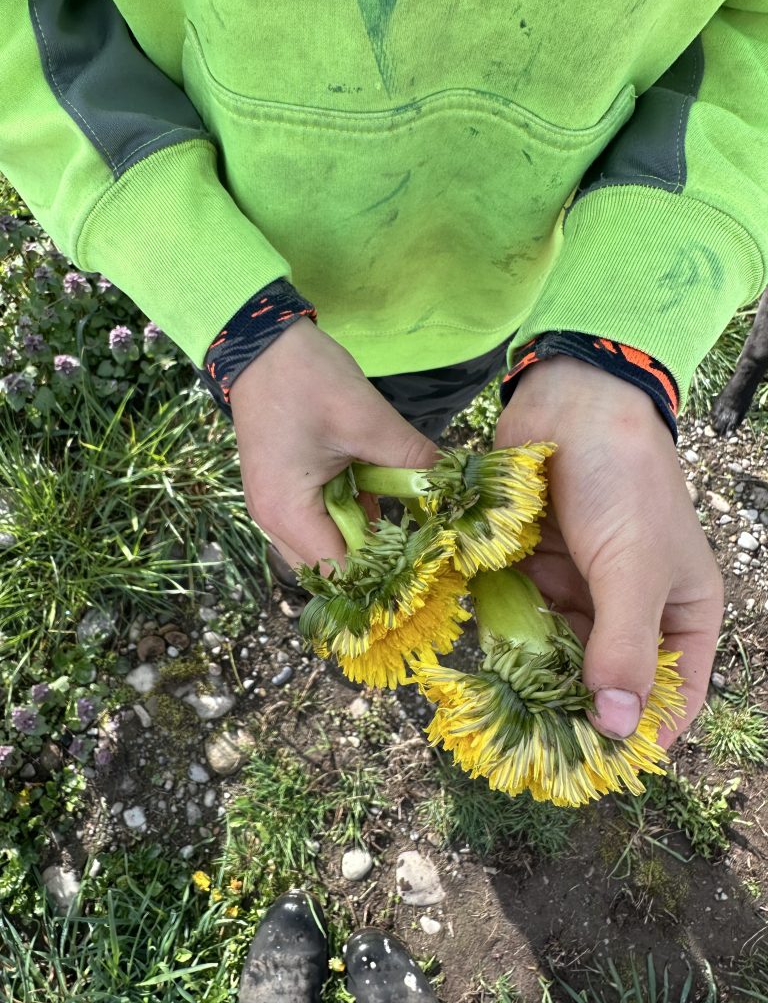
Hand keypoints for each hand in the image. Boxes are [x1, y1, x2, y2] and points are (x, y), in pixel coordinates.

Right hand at [229, 319, 437, 567]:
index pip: (340, 572)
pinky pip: (320, 520)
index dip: (382, 574)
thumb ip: (413, 460)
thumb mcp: (368, 420)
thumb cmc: (306, 379)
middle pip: (330, 567)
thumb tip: (454, 485)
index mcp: (288, 512)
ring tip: (401, 511)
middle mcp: (273, 521)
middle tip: (415, 535)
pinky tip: (378, 490)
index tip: (424, 558)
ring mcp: (274, 506)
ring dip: (363, 532)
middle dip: (374, 556)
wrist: (261, 343)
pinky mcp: (282, 490)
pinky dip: (350, 513)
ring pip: (326, 544)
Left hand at [495, 356, 722, 746]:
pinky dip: (503, 637)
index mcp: (680, 613)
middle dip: (571, 709)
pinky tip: (479, 661)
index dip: (641, 733)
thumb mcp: (634, 570)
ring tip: (499, 711)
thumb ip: (624, 648)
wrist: (573, 403)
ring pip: (556, 654)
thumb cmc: (624, 482)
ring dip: (531, 677)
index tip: (598, 767)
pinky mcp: (537, 570)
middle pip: (605, 680)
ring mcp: (581, 590)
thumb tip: (618, 728)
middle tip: (531, 750)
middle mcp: (631, 609)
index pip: (673, 694)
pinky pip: (520, 619)